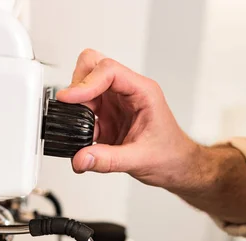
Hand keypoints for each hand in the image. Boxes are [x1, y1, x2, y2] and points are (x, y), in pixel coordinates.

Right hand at [57, 49, 198, 188]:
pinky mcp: (110, 117)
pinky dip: (80, 124)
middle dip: (78, 87)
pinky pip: (87, 111)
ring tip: (82, 131)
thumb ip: (107, 160)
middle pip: (94, 68)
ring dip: (78, 108)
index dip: (85, 82)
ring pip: (87, 88)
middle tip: (73, 110)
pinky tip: (87, 141)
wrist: (177, 167)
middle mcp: (129, 92)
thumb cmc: (170, 155)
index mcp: (143, 92)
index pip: (109, 71)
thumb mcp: (139, 160)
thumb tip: (81, 159)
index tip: (69, 98)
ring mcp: (118, 103)